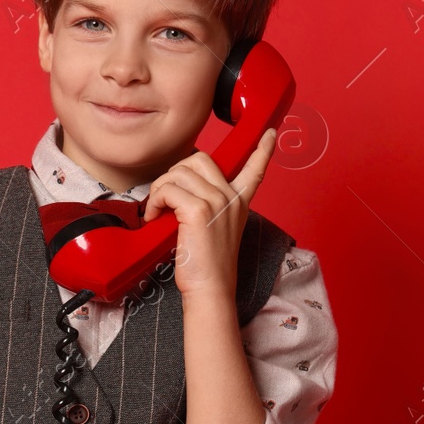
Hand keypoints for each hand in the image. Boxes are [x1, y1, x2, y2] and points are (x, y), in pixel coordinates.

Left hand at [141, 127, 276, 300]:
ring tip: (157, 211)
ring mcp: (217, 201)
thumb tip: (178, 191)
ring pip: (178, 172)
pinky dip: (155, 201)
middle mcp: (231, 197)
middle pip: (199, 159)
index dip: (263, 149)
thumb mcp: (214, 230)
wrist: (210, 289)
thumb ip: (206, 206)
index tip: (270, 133)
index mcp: (239, 202)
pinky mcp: (199, 209)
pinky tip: (154, 217)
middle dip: (174, 172)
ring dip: (159, 189)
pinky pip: (168, 189)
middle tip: (165, 198)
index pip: (255, 169)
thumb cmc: (207, 266)